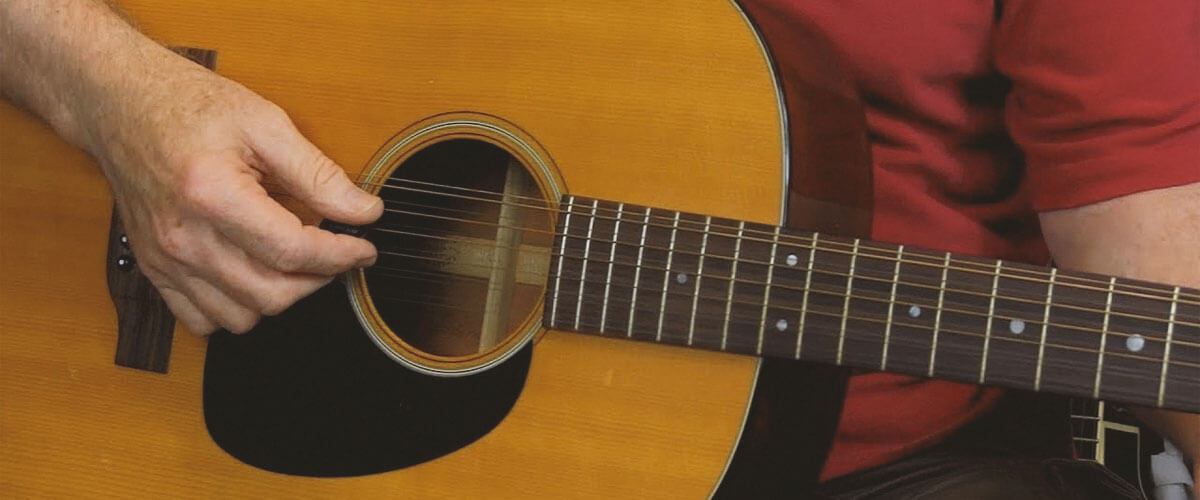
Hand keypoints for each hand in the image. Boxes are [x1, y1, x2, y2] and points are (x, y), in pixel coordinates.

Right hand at [90, 54, 381, 334]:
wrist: (121, 105)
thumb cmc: (189, 106)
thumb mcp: (266, 123)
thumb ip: (318, 174)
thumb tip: (364, 211)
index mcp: (211, 194)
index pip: (291, 251)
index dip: (340, 255)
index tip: (364, 247)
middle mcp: (182, 237)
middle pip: (271, 294)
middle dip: (319, 279)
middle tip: (337, 252)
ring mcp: (164, 259)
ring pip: (241, 317)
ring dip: (280, 296)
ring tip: (295, 261)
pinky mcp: (154, 270)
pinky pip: (203, 321)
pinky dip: (237, 308)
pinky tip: (253, 273)